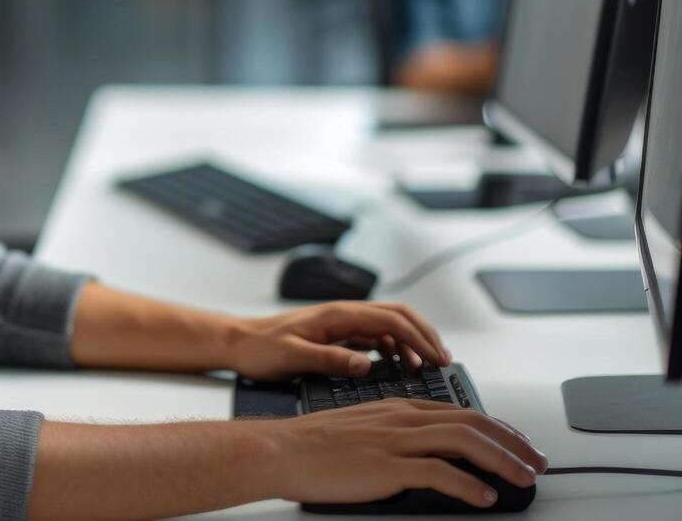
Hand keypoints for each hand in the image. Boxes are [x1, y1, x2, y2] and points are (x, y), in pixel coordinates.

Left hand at [227, 302, 450, 379]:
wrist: (238, 342)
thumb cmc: (260, 349)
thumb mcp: (293, 357)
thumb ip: (330, 360)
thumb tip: (366, 364)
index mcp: (337, 315)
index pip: (391, 320)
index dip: (419, 338)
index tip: (437, 358)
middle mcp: (343, 314)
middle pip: (397, 315)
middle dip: (425, 335)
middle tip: (443, 360)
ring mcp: (341, 323)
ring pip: (389, 325)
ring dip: (411, 341)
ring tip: (425, 366)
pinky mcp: (337, 334)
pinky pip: (375, 335)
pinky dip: (394, 347)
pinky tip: (398, 364)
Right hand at [264, 399, 546, 508]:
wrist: (280, 449)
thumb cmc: (313, 445)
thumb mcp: (363, 429)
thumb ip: (396, 435)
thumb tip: (424, 456)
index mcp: (399, 408)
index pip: (462, 412)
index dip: (497, 428)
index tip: (518, 444)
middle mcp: (403, 418)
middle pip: (473, 423)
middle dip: (513, 443)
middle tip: (536, 462)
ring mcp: (396, 440)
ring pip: (465, 441)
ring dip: (503, 461)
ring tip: (523, 478)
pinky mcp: (387, 465)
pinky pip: (439, 473)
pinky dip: (468, 485)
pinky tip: (483, 498)